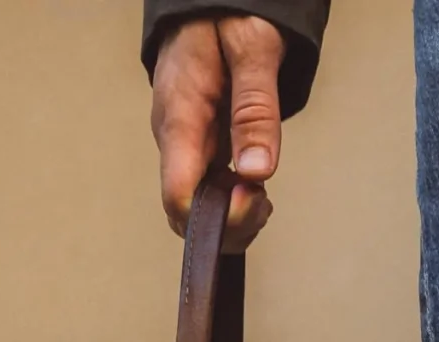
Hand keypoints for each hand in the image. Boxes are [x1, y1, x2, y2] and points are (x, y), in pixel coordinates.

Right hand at [150, 14, 286, 247]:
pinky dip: (235, 198)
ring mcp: (183, 142)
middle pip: (186, 214)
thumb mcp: (252, 49)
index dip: (218, 218)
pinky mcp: (196, 143)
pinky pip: (208, 188)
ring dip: (235, 215)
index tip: (254, 197)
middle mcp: (173, 136)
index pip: (179, 198)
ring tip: (263, 192)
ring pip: (199, 206)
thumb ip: (255, 110)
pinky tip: (254, 182)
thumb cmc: (226, 11)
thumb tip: (257, 170)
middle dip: (230, 223)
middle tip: (265, 200)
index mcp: (179, 116)